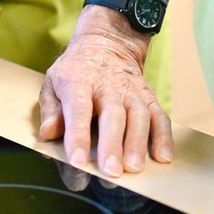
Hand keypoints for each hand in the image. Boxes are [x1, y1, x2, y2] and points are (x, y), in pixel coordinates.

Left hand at [39, 4, 172, 177]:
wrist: (107, 41)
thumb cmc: (76, 71)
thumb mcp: (53, 82)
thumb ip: (50, 109)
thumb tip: (49, 132)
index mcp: (79, 81)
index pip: (78, 108)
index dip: (77, 135)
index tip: (78, 161)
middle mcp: (108, 85)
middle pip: (113, 114)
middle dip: (112, 144)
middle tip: (111, 171)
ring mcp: (131, 90)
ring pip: (139, 115)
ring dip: (138, 143)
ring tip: (134, 168)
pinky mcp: (148, 96)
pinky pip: (159, 116)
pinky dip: (163, 136)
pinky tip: (163, 157)